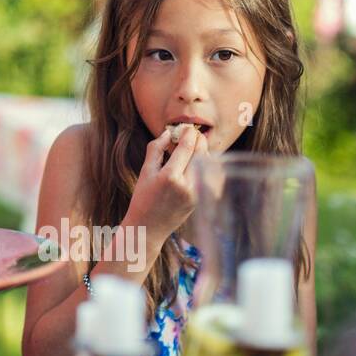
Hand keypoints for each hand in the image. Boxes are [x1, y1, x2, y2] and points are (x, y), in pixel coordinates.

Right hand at [128, 125, 209, 239]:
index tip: (187, 127)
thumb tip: (168, 133)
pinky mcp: (201, 199)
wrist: (148, 228)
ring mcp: (196, 193)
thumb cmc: (143, 199)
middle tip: (193, 133)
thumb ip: (156, 149)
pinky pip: (212, 178)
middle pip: (201, 154)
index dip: (188, 134)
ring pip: (209, 165)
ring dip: (205, 152)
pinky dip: (210, 166)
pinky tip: (202, 162)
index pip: (186, 147)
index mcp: (170, 176)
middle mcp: (186, 185)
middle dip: (199, 140)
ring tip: (196, 147)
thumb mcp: (145, 172)